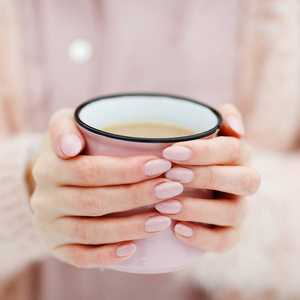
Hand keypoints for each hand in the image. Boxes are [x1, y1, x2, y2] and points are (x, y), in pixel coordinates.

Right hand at [30, 109, 182, 267]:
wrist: (54, 179)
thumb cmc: (73, 149)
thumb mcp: (64, 126)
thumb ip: (64, 128)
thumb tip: (70, 146)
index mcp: (48, 167)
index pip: (90, 170)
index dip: (126, 170)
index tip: (161, 165)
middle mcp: (45, 199)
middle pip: (95, 201)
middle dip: (137, 196)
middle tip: (171, 189)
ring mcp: (49, 226)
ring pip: (90, 231)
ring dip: (129, 227)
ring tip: (163, 219)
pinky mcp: (56, 247)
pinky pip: (80, 257)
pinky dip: (106, 256)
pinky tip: (133, 249)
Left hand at [156, 104, 259, 251]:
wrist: (195, 180)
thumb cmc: (196, 150)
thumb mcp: (207, 127)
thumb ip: (222, 117)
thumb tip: (235, 127)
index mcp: (239, 154)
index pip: (232, 149)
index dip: (203, 152)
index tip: (170, 152)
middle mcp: (245, 181)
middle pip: (242, 180)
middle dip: (205, 177)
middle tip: (171, 176)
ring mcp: (240, 208)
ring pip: (232, 212)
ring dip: (198, 209)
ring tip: (165, 206)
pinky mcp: (231, 232)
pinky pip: (225, 241)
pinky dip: (202, 238)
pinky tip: (177, 230)